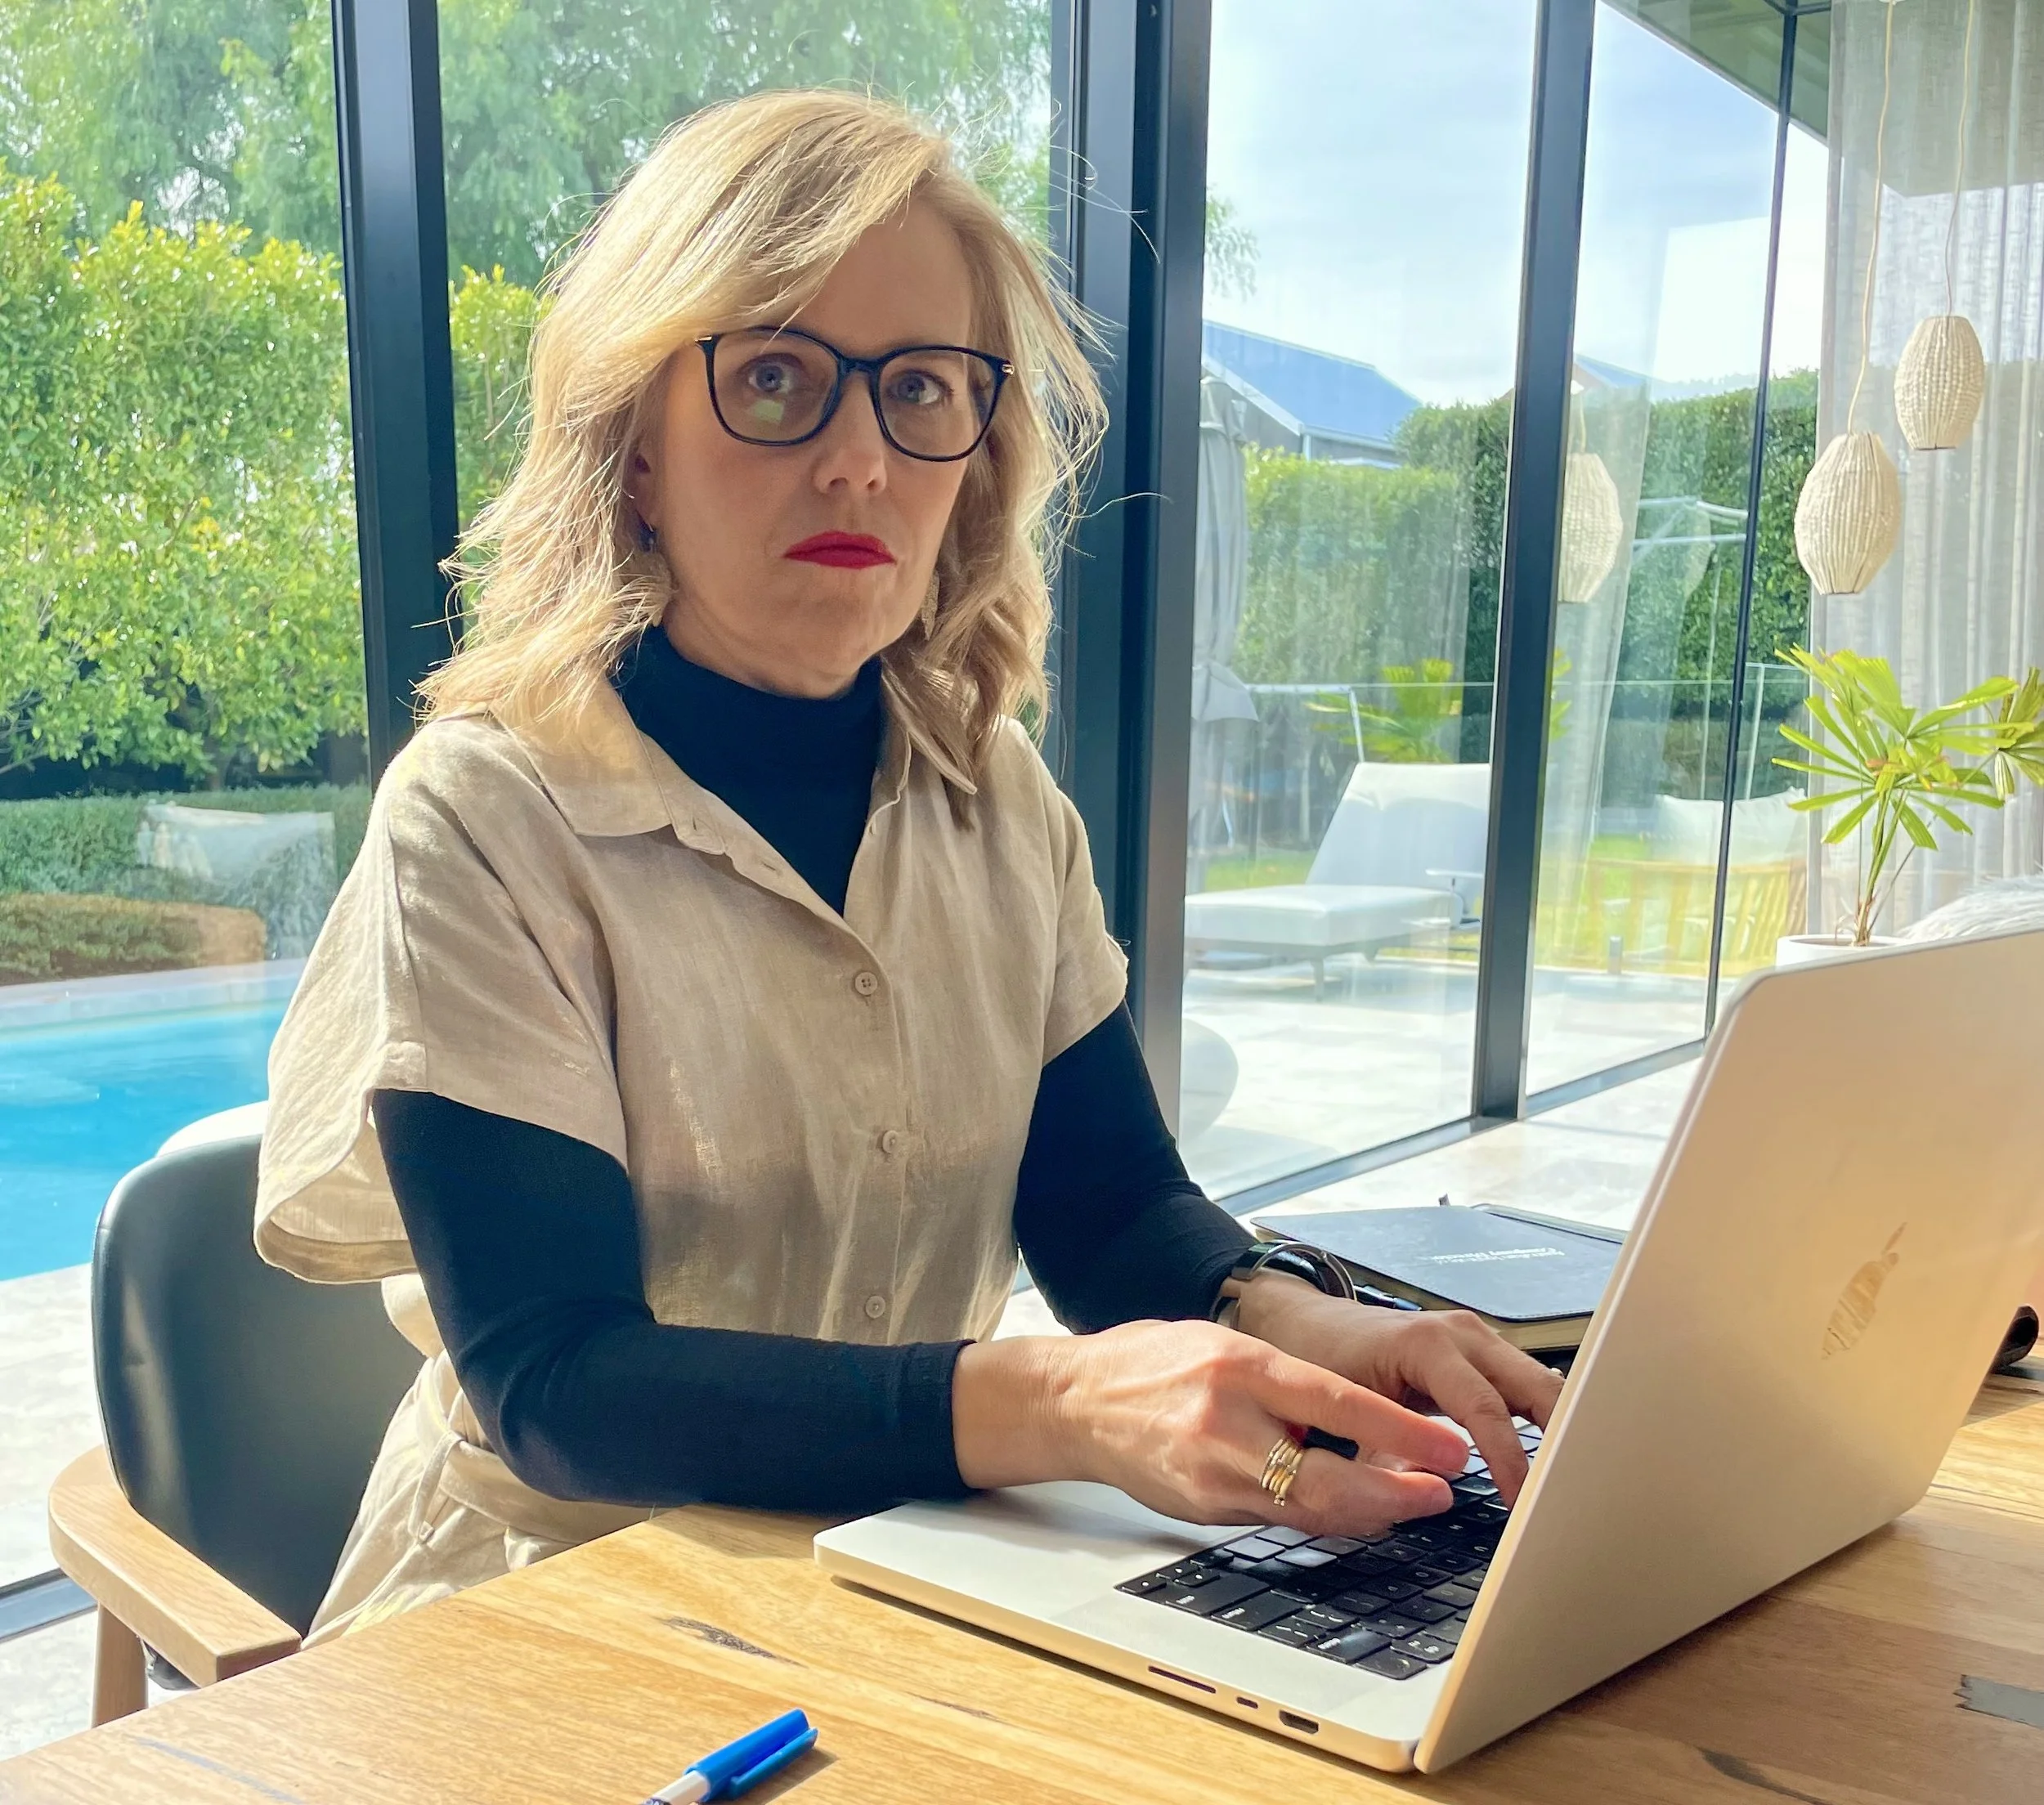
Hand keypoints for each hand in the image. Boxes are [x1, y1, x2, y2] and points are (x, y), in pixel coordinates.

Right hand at [951, 1319, 1470, 1537]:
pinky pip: (1279, 1519)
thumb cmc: (1152, 1363)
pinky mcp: (1204, 1510)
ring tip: (1414, 1501)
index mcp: (1237, 1369)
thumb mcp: (1226, 1345)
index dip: (1401, 1434)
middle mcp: (1225, 1426)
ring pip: (1308, 1512)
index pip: (1336, 1404)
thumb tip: (1365, 1415)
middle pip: (1327, 1481)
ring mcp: (1211, 1476)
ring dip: (1370, 1513)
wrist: (1075, 1402)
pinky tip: (1358, 1512)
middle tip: (1443, 1491)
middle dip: (1396, 1494)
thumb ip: (1288, 1380)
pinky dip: (1324, 1518)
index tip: (1450, 1450)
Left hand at [1235, 1272, 1565, 1504]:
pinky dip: (1544, 1418)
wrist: (1313, 1324)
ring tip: (1574, 1482)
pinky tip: (1558, 1455)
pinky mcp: (1481, 1353)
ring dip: (1560, 1428)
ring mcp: (1476, 1339)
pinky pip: (1525, 1386)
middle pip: (1535, 1386)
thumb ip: (1388, 1450)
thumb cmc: (1323, 1361)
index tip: (1523, 1500)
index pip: (1486, 1407)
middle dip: (1561, 1438)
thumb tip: (1434, 1491)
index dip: (1509, 1457)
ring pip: (1540, 1383)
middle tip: (1571, 1493)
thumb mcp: (1346, 1410)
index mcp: (1427, 1344)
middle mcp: (1461, 1334)